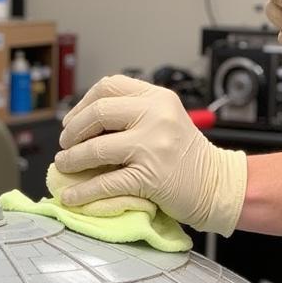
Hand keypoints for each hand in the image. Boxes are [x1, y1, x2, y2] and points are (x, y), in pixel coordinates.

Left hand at [55, 75, 246, 235]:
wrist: (217, 185)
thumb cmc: (187, 157)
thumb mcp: (166, 119)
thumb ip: (134, 113)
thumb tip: (84, 122)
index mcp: (158, 98)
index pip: (109, 86)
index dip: (82, 104)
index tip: (72, 122)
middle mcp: (156, 116)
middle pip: (98, 113)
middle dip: (72, 131)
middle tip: (65, 145)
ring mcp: (153, 146)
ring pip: (96, 149)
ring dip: (72, 160)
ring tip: (63, 166)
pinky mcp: (149, 177)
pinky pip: (105, 183)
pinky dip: (82, 192)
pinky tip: (71, 196)